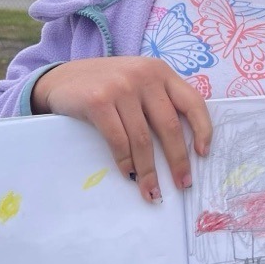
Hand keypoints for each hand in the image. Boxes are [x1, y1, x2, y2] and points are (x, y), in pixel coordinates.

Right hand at [31, 57, 211, 202]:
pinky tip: (128, 175)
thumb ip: (159, 100)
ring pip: (143, 139)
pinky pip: (118, 141)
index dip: (203, 129)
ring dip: (148, 171)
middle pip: (169, 126)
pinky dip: (125, 163)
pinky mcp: (98, 101)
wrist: (61, 78)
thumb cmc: (106, 85)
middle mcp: (144, 76)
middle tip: (183, 184)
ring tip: (152, 191)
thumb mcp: (138, 82)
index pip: (192, 101)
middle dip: (178, 160)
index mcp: (160, 71)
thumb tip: (183, 146)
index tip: (203, 154)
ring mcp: (121, 87)